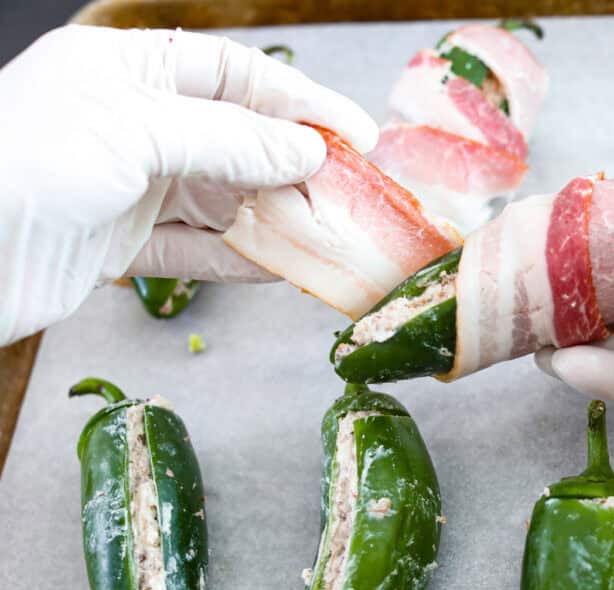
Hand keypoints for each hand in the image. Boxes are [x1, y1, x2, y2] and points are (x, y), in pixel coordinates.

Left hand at [0, 25, 377, 344]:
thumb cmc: (22, 168)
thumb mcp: (133, 132)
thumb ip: (227, 140)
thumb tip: (306, 151)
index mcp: (124, 71)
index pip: (232, 73)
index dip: (299, 99)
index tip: (355, 132)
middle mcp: (130, 125)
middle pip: (235, 139)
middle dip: (294, 165)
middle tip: (351, 192)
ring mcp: (125, 188)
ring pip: (221, 199)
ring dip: (274, 218)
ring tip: (328, 234)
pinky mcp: (117, 248)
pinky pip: (195, 251)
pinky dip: (239, 260)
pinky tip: (281, 268)